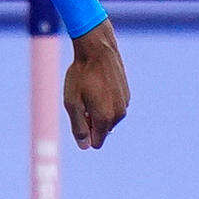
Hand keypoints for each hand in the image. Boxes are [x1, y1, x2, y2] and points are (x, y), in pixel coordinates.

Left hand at [64, 19, 129, 149]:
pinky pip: (112, 107)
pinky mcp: (127, 95)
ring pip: (107, 119)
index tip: (77, 117)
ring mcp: (125, 104)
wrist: (98, 51)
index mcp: (106, 119)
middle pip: (101, 131)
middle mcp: (119, 114)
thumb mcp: (72, 104)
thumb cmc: (81, 77)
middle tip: (81, 101)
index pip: (96, 142)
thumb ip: (78, 128)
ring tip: (89, 92)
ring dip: (96, 111)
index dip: (84, 135)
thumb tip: (85, 147)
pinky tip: (98, 86)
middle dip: (89, 122)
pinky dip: (104, 102)